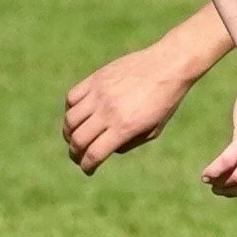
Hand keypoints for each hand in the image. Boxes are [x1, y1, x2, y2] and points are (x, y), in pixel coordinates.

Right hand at [64, 44, 194, 173]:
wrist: (168, 66)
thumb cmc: (165, 101)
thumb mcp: (153, 130)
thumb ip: (129, 143)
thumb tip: (106, 149)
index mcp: (124, 127)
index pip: (95, 153)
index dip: (87, 166)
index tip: (88, 169)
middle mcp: (108, 111)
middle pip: (78, 139)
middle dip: (75, 153)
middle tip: (78, 156)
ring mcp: (99, 93)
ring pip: (70, 119)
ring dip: (68, 133)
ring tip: (74, 138)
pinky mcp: (95, 79)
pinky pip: (72, 98)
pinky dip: (70, 110)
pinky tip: (78, 115)